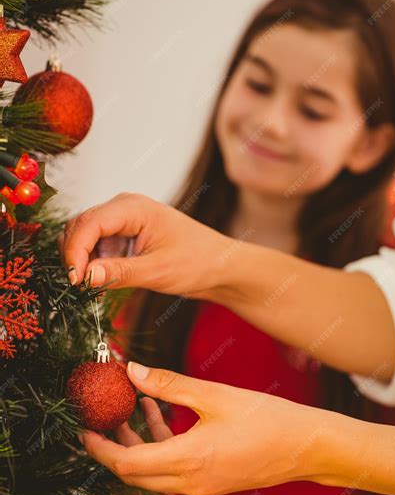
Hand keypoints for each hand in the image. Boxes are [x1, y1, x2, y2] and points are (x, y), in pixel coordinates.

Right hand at [58, 192, 229, 296]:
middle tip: (79, 286)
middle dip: (74, 255)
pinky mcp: (124, 238)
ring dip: (82, 260)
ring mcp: (123, 223)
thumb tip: (85, 276)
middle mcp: (124, 209)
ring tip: (91, 286)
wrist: (220, 267)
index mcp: (133, 208)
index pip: (88, 223)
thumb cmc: (198, 262)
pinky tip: (101, 283)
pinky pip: (97, 248)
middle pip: (80, 226)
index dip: (75, 251)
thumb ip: (119, 273)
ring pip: (84, 237)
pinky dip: (92, 265)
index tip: (75, 279)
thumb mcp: (157, 271)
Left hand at [79, 362, 338, 494]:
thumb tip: (131, 370)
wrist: (307, 447)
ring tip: (130, 407)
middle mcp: (190, 481)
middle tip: (99, 416)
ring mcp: (202, 485)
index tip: (83, 426)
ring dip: (136, 443)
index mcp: (188, 460)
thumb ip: (169, 384)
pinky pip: (173, 469)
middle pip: (134, 473)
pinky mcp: (212, 481)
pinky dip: (160, 445)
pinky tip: (160, 413)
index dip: (99, 446)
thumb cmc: (266, 419)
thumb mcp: (214, 395)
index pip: (125, 463)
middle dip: (112, 445)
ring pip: (153, 471)